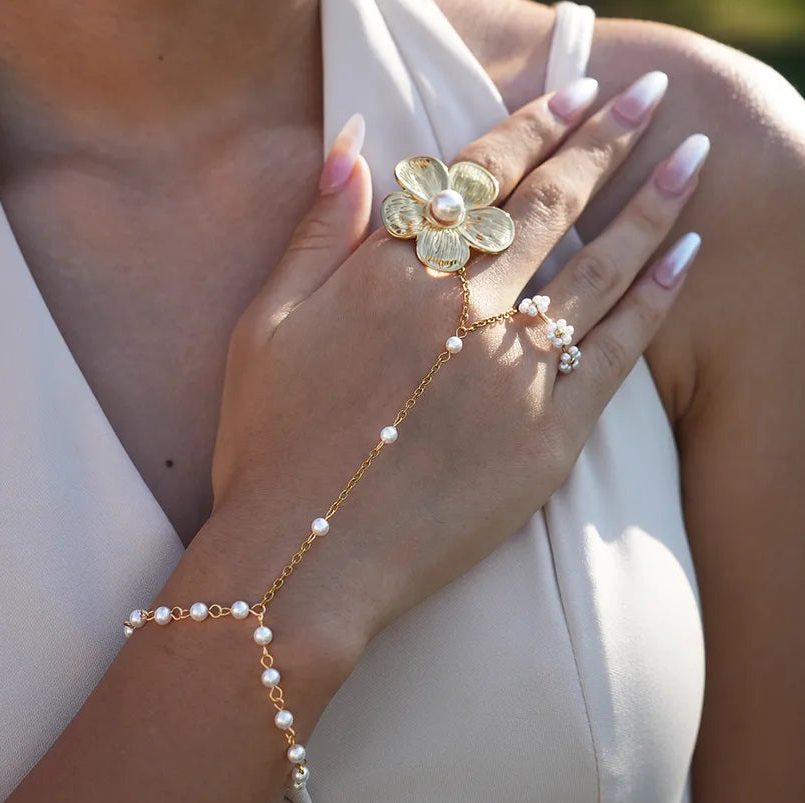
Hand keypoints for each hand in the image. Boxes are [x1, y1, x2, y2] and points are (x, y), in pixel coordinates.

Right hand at [210, 72, 703, 652]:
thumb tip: (355, 144)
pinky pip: (616, 352)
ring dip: (650, 205)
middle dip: (606, 141)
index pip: (479, 178)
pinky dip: (655, 298)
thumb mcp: (266, 323)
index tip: (574, 92)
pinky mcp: (547, 436)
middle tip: (648, 99)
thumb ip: (317, 230)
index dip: (530, 126)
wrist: (304, 556)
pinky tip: (686, 255)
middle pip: (551, 206)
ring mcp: (513, 373)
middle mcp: (463, 310)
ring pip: (598, 266)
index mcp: (394, 275)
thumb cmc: (270, 442)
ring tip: (690, 160)